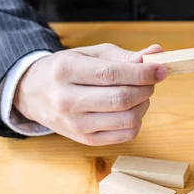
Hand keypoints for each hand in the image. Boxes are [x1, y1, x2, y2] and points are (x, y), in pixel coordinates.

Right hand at [14, 43, 167, 145]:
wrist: (33, 93)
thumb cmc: (67, 69)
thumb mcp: (90, 54)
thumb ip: (124, 56)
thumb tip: (157, 53)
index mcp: (66, 71)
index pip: (112, 74)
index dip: (143, 73)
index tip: (161, 69)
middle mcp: (67, 100)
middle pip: (121, 99)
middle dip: (146, 88)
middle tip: (151, 80)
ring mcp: (75, 124)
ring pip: (126, 119)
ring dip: (144, 105)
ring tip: (140, 94)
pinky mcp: (85, 140)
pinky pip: (125, 135)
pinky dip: (137, 121)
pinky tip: (132, 109)